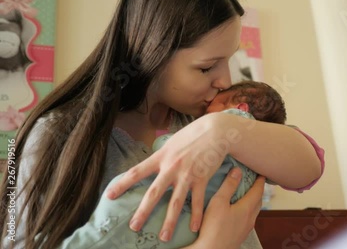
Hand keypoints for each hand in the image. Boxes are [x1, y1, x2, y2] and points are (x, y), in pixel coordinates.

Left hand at [106, 114, 228, 240]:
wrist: (216, 130)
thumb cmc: (194, 134)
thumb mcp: (173, 141)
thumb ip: (163, 154)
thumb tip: (154, 163)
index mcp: (161, 156)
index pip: (136, 172)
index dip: (122, 184)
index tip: (109, 196)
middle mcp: (171, 167)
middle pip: (154, 193)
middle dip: (143, 211)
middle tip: (133, 227)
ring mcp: (187, 174)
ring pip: (175, 202)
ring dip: (169, 221)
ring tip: (164, 237)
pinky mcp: (202, 179)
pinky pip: (198, 201)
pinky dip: (196, 215)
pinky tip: (194, 228)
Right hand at [186, 168, 264, 248]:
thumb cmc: (213, 228)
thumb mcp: (219, 202)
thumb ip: (229, 185)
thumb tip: (238, 171)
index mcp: (247, 208)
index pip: (258, 190)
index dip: (260, 180)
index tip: (261, 173)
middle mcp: (250, 219)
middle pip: (258, 201)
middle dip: (257, 190)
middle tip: (254, 181)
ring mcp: (246, 229)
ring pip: (253, 211)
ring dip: (252, 201)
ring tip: (246, 194)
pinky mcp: (239, 235)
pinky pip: (247, 219)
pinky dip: (246, 210)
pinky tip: (238, 212)